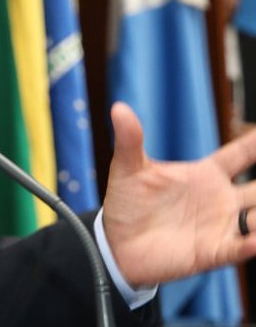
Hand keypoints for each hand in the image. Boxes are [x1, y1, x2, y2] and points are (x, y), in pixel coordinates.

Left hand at [102, 101, 255, 286]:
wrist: (116, 243)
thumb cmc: (127, 203)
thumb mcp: (128, 168)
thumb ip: (130, 139)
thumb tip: (119, 107)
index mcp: (206, 174)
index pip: (242, 155)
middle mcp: (220, 199)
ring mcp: (219, 226)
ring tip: (254, 212)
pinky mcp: (212, 251)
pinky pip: (240, 248)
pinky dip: (251, 244)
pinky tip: (255, 240)